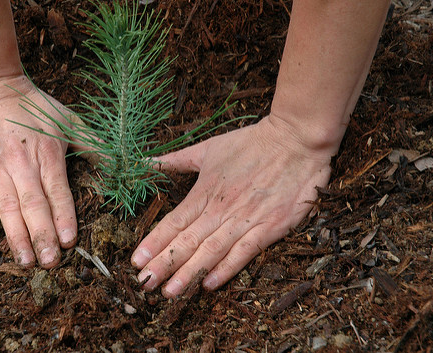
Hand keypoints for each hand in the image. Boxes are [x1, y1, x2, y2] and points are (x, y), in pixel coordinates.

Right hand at [0, 74, 76, 267]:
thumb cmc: (31, 104)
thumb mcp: (67, 119)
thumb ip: (93, 144)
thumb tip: (123, 163)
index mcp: (47, 153)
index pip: (58, 191)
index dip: (64, 217)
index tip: (70, 242)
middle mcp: (21, 162)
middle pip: (33, 204)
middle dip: (43, 235)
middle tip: (51, 263)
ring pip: (7, 207)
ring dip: (17, 236)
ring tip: (26, 261)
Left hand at [131, 115, 332, 296]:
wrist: (296, 140)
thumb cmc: (251, 143)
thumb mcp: (209, 148)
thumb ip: (177, 160)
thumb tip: (147, 162)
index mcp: (205, 190)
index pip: (174, 222)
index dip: (154, 243)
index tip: (136, 261)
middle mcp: (221, 209)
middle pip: (187, 241)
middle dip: (164, 264)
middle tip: (144, 284)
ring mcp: (246, 219)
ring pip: (211, 251)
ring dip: (189, 273)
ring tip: (169, 292)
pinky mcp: (270, 227)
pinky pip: (244, 253)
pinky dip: (226, 269)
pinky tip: (209, 285)